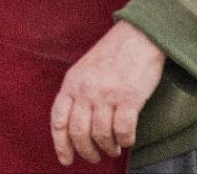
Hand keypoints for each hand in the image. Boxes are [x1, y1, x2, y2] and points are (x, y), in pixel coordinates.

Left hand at [50, 20, 165, 165]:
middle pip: (78, 133)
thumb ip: (77, 93)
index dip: (60, 144)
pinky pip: (123, 130)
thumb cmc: (112, 55)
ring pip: (101, 135)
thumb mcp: (84, 70)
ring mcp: (107, 94)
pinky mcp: (129, 98)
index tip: (65, 159)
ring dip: (108, 148)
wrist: (138, 37)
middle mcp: (86, 90)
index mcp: (71, 83)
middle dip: (86, 151)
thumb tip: (74, 125)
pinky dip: (125, 140)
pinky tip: (128, 140)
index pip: (58, 120)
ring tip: (114, 148)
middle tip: (95, 157)